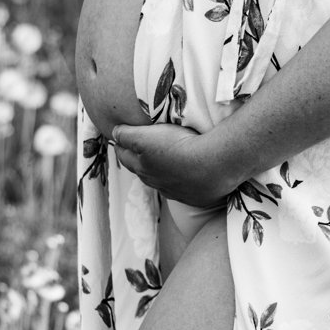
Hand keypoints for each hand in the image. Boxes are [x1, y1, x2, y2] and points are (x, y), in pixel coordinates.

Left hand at [112, 122, 235, 208]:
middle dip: (139, 161)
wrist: (214, 165)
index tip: (120, 138)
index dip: (121, 146)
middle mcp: (157, 183)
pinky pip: (185, 189)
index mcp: (143, 168)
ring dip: (162, 173)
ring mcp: (177, 192)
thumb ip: (127, 135)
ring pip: (163, 182)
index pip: (125, 157)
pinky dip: (183, 181)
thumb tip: (115, 133)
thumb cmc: (179, 147)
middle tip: (139, 150)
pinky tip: (188, 175)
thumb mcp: (146, 137)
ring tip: (165, 162)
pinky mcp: (196, 197)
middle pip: (143, 171)